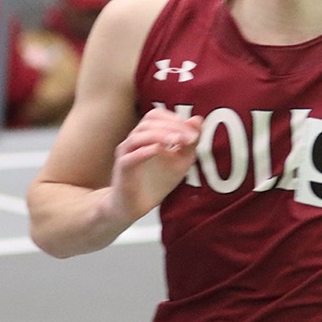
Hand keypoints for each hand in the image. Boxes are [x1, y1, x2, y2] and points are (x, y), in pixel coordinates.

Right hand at [103, 107, 203, 222]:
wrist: (136, 206)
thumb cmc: (156, 182)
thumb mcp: (181, 161)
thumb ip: (189, 142)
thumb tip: (198, 119)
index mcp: (146, 135)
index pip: (156, 115)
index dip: (175, 118)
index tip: (193, 130)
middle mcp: (134, 140)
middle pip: (149, 121)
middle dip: (171, 125)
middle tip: (189, 136)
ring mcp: (126, 153)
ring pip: (139, 135)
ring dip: (160, 135)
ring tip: (178, 140)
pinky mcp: (123, 169)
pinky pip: (131, 156)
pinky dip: (146, 151)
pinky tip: (160, 151)